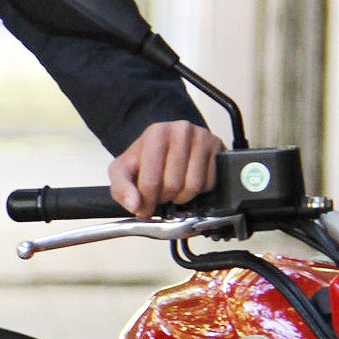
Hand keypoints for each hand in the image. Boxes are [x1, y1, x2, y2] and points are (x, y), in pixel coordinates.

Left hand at [109, 120, 223, 218]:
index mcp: (156, 133)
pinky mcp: (216, 147)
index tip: (144, 208)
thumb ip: (121, 189)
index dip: (146, 202)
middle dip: (164, 197)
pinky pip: (209, 184)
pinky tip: (188, 181)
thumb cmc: (145, 158)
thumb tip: (135, 205)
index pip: (151, 181)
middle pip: (173, 185)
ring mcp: (202, 137)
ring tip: (173, 189)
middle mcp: (181, 130)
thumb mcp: (123, 171)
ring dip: (181, 197)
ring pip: (193, 186)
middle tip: (160, 194)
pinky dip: (198, 191)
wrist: (166, 144)